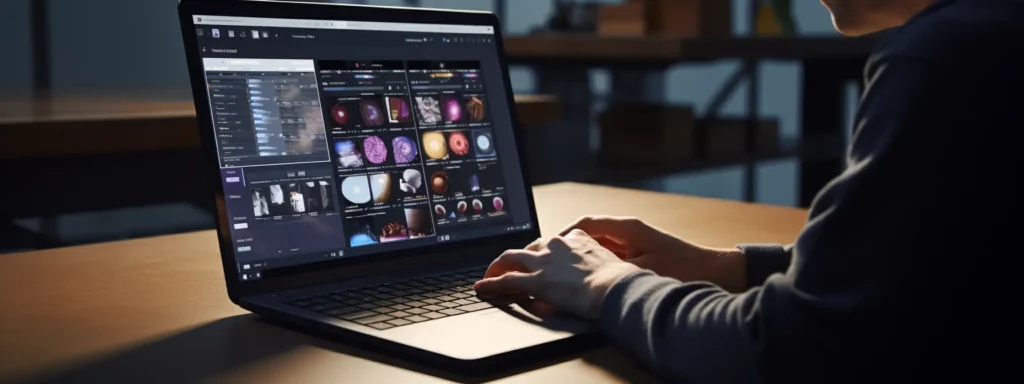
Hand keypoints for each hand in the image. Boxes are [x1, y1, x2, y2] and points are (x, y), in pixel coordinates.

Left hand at [473, 229, 640, 318]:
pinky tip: (483, 288)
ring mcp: (544, 262)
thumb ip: (594, 265)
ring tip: (489, 276)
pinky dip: (492, 284)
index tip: (537, 260)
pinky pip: (506, 280)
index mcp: (575, 239)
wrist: (615, 287)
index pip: (551, 244)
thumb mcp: (607, 264)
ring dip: (497, 267)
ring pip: (511, 259)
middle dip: (515, 258)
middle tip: (506, 267)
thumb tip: (590, 277)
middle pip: (528, 248)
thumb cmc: (619, 280)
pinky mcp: (535, 280)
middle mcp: (556, 245)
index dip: (540, 254)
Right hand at [559, 216, 747, 291]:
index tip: (547, 247)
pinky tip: (585, 281)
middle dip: (566, 247)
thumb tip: (587, 274)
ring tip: (560, 271)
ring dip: (579, 257)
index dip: (563, 234)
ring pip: (596, 246)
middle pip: (587, 234)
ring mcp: (632, 243)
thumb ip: (615, 271)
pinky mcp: (637, 255)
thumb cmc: (684, 268)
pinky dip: (594, 266)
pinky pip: (607, 257)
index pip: (586, 224)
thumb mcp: (646, 271)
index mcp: (628, 227)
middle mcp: (628, 231)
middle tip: (547, 260)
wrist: (716, 271)